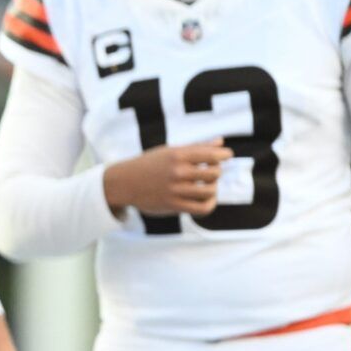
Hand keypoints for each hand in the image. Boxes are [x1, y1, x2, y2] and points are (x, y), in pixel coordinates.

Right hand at [102, 140, 233, 217]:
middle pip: (214, 173)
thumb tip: (221, 142)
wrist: (124, 183)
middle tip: (209, 172)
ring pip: (210, 191)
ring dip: (213, 188)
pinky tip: (206, 200)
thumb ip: (196, 147)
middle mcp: (177, 171)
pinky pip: (202, 208)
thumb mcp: (170, 152)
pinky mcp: (174, 205)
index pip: (211, 154)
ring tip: (207, 186)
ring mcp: (175, 189)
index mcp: (177, 155)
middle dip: (216, 172)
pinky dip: (210, 204)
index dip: (224, 155)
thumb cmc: (149, 165)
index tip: (226, 156)